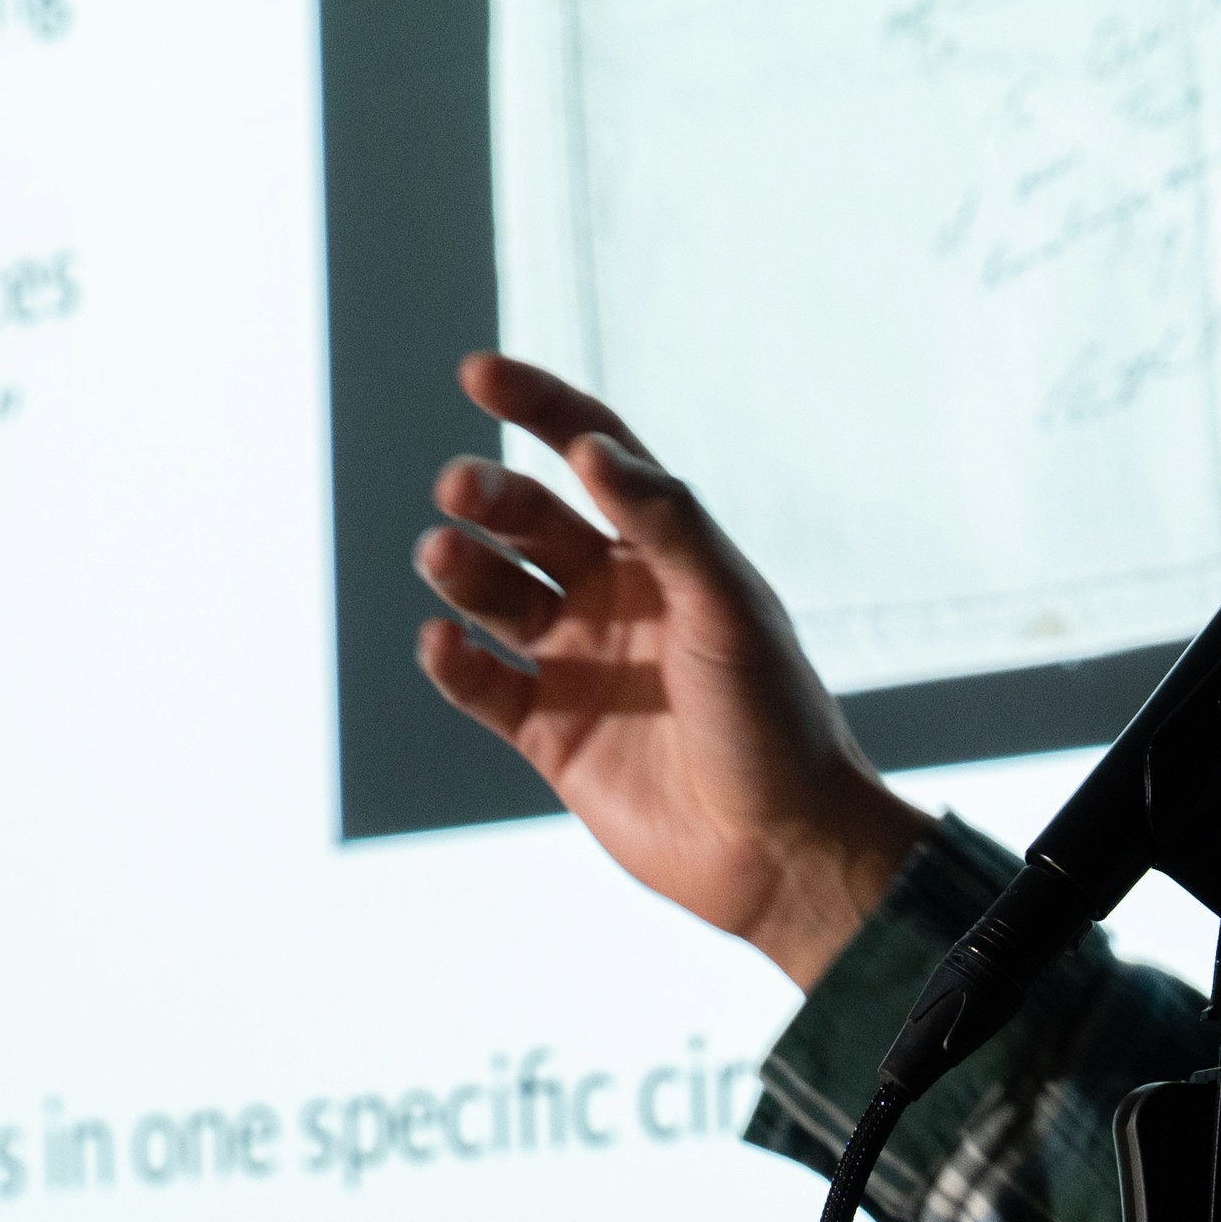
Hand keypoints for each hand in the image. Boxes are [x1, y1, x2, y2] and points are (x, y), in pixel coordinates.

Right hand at [414, 353, 924, 987]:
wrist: (780, 848)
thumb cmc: (774, 718)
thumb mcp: (728, 606)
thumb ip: (665, 522)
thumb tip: (593, 447)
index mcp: (666, 553)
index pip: (594, 454)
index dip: (539, 407)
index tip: (479, 373)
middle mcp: (616, 597)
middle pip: (531, 520)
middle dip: (490, 496)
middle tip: (460, 488)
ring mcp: (578, 664)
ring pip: (495, 596)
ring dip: (462, 569)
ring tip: (442, 556)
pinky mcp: (550, 735)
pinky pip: (482, 685)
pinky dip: (450, 661)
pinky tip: (440, 642)